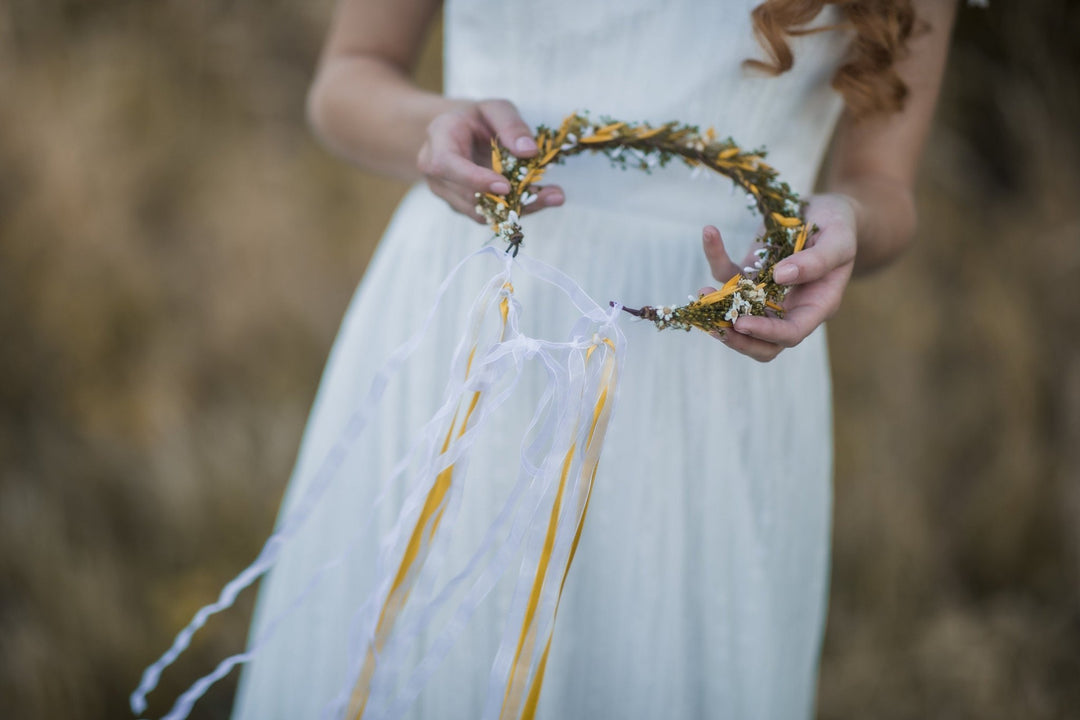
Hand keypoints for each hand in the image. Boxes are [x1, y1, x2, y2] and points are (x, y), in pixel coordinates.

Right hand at [416, 99, 564, 222]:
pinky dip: (515, 209)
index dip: (475, 179)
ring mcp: (447, 194)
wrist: (455, 134)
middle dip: (511, 200)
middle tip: (552, 195)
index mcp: (438, 140)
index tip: (505, 187)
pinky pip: (488, 215)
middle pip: (469, 196)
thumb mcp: (494, 109)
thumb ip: (511, 125)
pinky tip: (542, 199)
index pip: (448, 165)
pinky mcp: (462, 207)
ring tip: (554, 196)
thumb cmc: (476, 118)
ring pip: (481, 212)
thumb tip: (529, 151)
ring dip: (519, 208)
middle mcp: (436, 172)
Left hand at [700, 193, 857, 361]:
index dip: (765, 334)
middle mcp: (789, 307)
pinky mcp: (750, 274)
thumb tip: (781, 276)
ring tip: (702, 292)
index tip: (741, 322)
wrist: (827, 210)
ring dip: (717, 310)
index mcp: (817, 305)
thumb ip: (816, 260)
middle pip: (761, 342)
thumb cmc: (839, 225)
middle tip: (715, 325)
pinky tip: (710, 233)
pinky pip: (728, 274)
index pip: (790, 334)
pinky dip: (716, 256)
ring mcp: (766, 293)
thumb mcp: (838, 238)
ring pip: (738, 317)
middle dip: (736, 339)